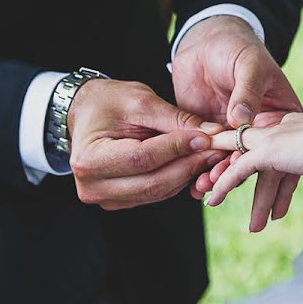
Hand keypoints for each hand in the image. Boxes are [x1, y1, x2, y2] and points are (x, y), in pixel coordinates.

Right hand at [67, 78, 226, 210]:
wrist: (87, 114)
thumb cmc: (107, 102)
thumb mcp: (140, 101)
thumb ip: (175, 120)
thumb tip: (211, 134)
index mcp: (89, 158)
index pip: (142, 158)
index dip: (177, 149)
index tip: (206, 138)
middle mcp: (93, 185)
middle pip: (152, 183)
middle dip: (188, 166)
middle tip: (216, 150)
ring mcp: (106, 198)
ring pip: (157, 192)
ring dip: (187, 175)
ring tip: (209, 154)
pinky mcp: (120, 201)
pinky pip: (155, 194)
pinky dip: (176, 179)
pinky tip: (193, 163)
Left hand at [173, 16, 302, 231]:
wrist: (210, 36)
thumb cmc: (239, 47)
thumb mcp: (250, 66)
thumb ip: (247, 92)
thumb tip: (241, 121)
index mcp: (282, 114)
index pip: (286, 151)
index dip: (281, 177)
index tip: (276, 204)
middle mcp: (264, 128)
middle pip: (267, 167)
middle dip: (261, 197)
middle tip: (257, 224)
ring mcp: (241, 133)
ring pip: (239, 167)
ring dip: (231, 188)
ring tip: (226, 209)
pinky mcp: (215, 133)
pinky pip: (215, 158)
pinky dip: (212, 175)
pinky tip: (205, 192)